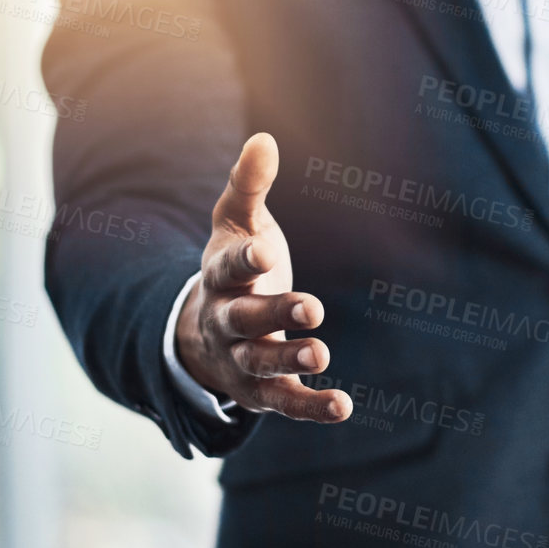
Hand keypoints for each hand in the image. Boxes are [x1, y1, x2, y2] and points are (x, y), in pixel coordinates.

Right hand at [173, 133, 352, 421]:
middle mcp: (225, 321)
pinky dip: (311, 408)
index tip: (265, 252)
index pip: (227, 268)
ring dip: (290, 362)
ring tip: (321, 355)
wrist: (205, 331)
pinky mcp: (262, 391)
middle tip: (313, 307)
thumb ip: (249, 184)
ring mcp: (241, 359)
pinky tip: (343, 406)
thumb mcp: (235, 222)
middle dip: (275, 314)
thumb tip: (264, 139)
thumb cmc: (233, 265)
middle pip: (244, 320)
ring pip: (261, 365)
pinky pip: (285, 403)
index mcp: (219, 277)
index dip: (245, 262)